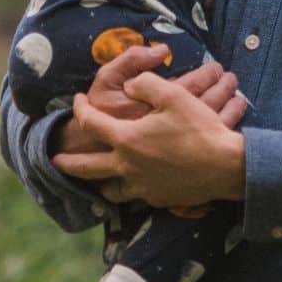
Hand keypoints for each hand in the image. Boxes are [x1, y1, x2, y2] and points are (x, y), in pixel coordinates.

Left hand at [53, 75, 245, 205]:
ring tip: (96, 179)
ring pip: (110, 190)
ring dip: (99, 183)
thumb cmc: (199, 129)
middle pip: (87, 168)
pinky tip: (133, 184)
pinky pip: (136, 196)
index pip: (91, 124)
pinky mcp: (159, 198)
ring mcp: (143, 186)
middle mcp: (128, 167)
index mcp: (127, 140)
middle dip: (68, 163)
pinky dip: (128, 189)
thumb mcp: (173, 95)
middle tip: (56, 161)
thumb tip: (131, 86)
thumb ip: (145, 83)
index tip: (77, 101)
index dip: (80, 109)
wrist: (226, 167)